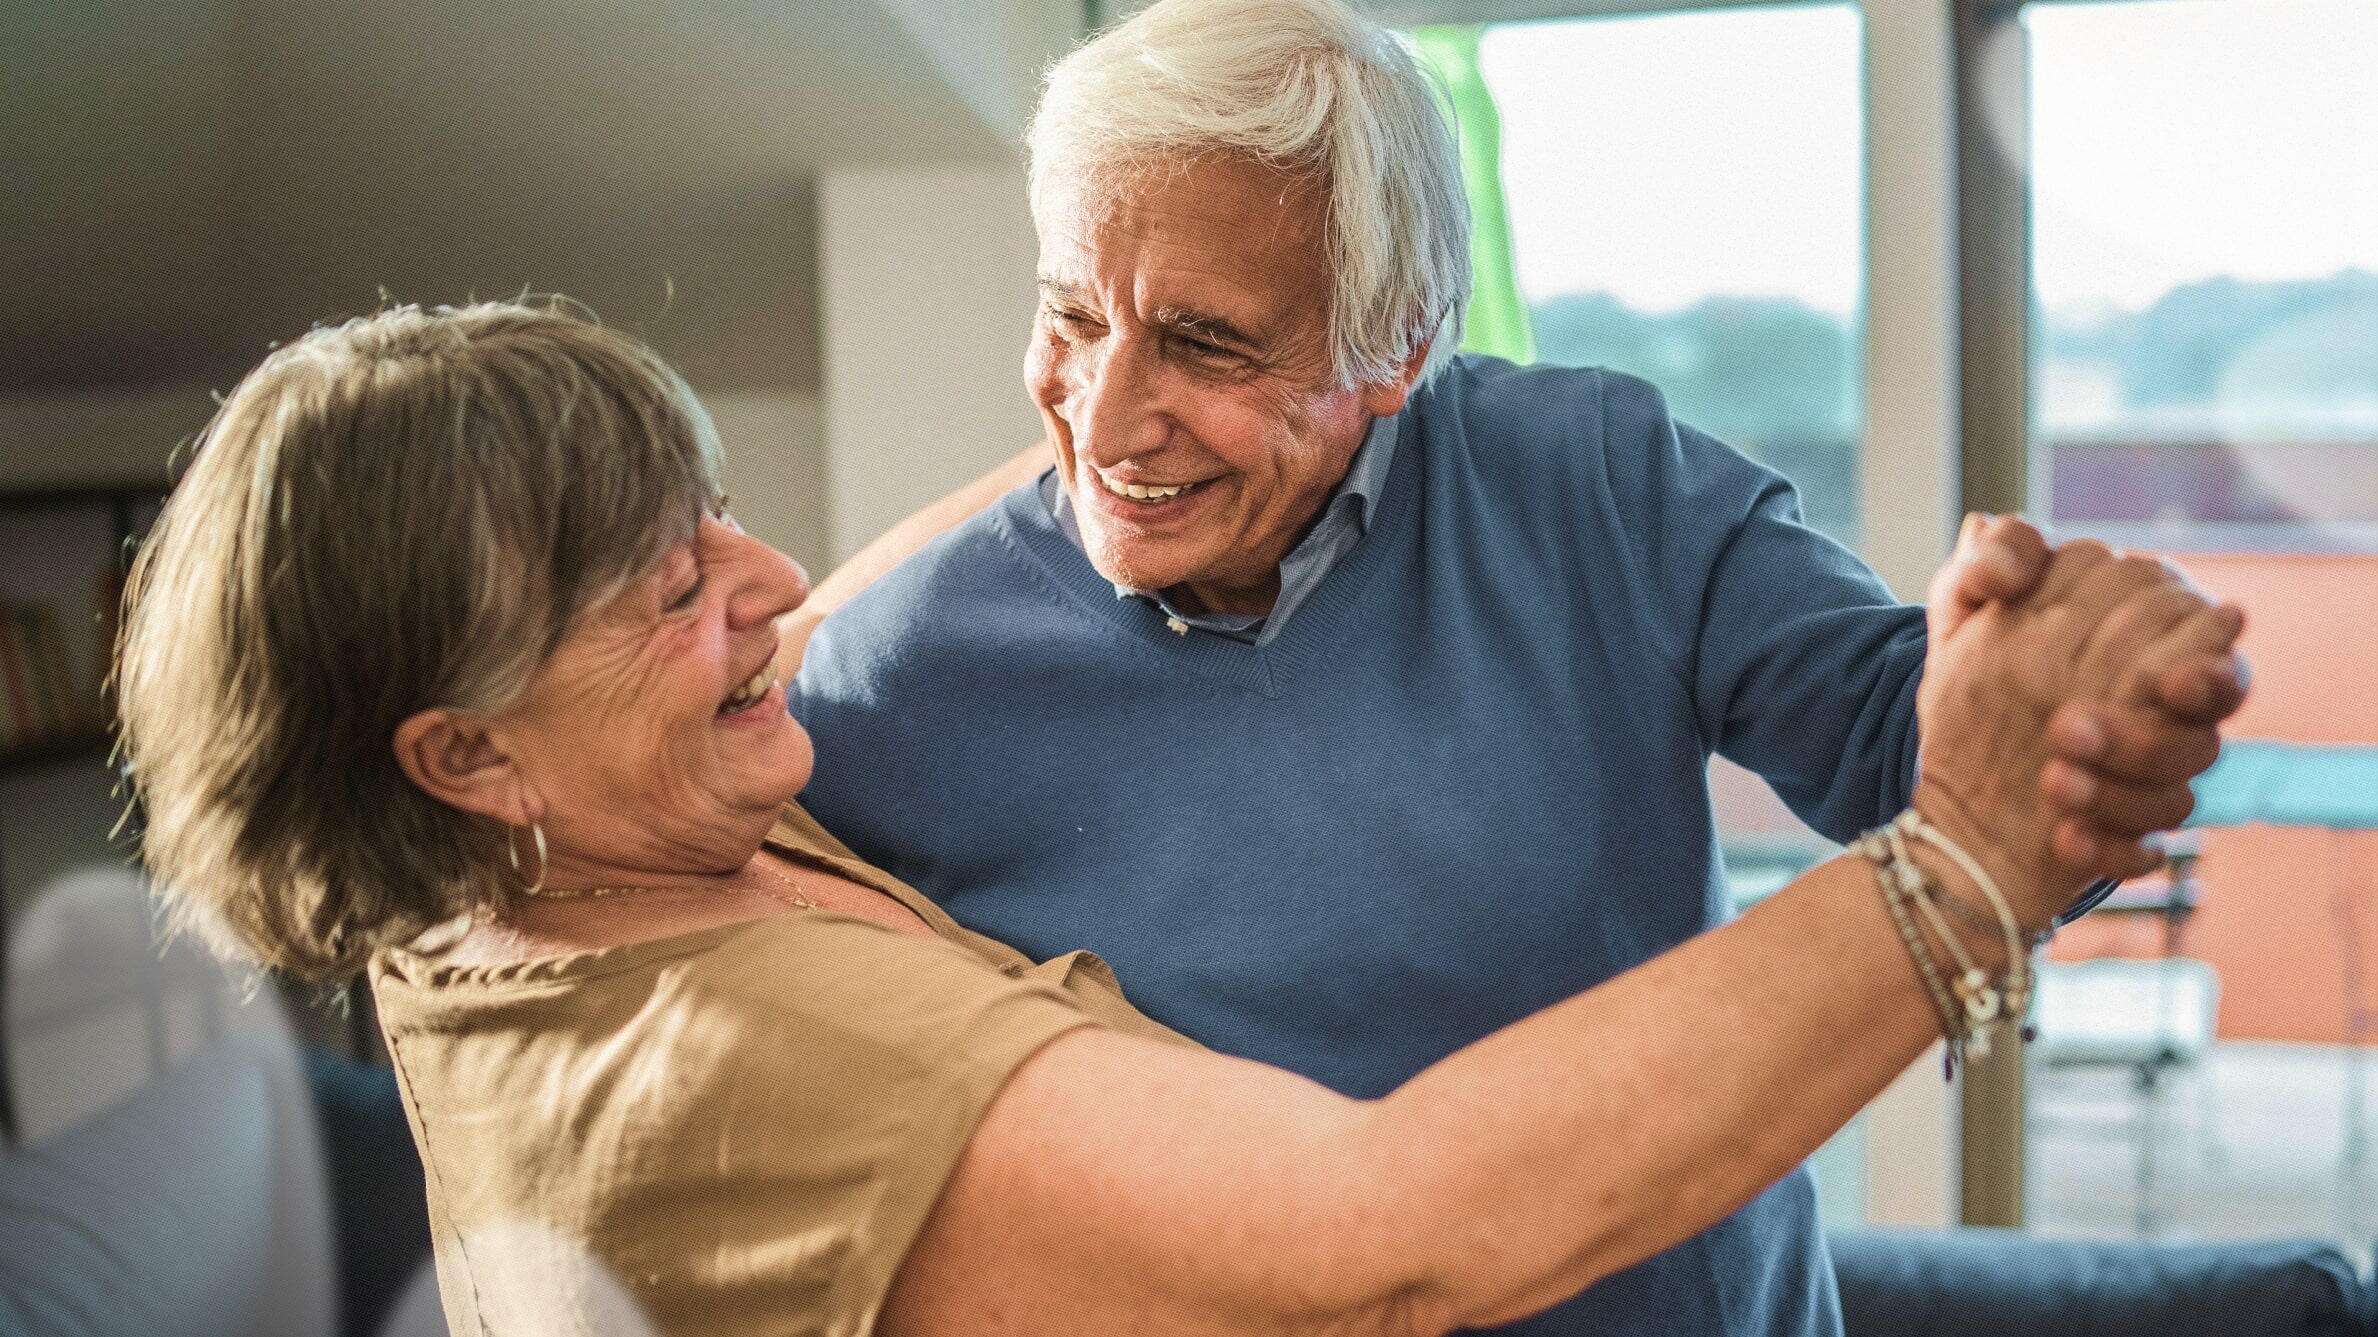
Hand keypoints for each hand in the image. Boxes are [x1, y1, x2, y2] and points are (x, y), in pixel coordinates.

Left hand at [1926, 515, 2248, 881]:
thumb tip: (1985, 524)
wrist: (1952, 787)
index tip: (2149, 670)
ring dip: (2116, 787)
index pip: (2197, 635)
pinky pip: (2142, 851)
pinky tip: (2062, 838)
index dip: (2184, 650)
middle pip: (2197, 722)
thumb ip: (1981, 569)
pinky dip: (2108, 847)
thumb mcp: (1964, 621)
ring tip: (2052, 780)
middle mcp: (2166, 715)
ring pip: (2179, 792)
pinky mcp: (2127, 840)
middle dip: (2136, 729)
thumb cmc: (1981, 685)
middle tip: (2062, 729)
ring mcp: (2150, 782)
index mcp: (2148, 645)